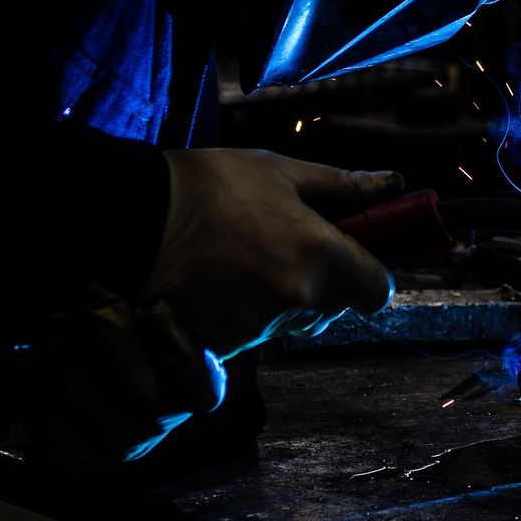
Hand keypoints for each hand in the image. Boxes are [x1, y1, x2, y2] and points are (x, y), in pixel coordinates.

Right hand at [144, 149, 401, 354]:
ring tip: (237, 258)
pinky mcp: (222, 349)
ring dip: (277, 299)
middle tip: (281, 245)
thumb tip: (392, 184)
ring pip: (290, 322)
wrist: (128, 219)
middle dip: (319, 284)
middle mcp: (296, 300)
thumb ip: (343, 186)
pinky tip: (215, 283)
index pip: (378, 291)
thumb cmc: (209, 185)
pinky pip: (251, 336)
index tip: (350, 256)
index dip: (369, 275)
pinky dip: (240, 315)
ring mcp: (258, 329)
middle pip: (332, 308)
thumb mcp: (280, 171)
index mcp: (320, 254)